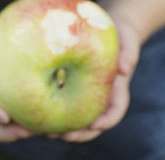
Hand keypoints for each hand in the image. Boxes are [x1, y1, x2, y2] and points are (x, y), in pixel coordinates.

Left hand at [48, 18, 140, 142]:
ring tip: (45, 132)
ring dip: (63, 127)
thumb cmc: (122, 33)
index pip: (114, 112)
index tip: (94, 125)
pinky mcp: (73, 83)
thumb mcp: (128, 39)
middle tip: (63, 136)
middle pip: (93, 123)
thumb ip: (128, 53)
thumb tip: (124, 69)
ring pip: (76, 116)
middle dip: (79, 133)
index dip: (105, 122)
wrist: (113, 28)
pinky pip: (64, 100)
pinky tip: (37, 110)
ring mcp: (88, 92)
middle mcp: (102, 96)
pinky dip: (53, 108)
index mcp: (117, 89)